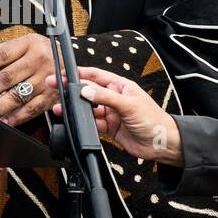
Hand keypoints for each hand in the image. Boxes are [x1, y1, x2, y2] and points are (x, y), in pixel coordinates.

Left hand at [0, 34, 59, 126]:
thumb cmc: (39, 52)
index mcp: (29, 44)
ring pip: (19, 95)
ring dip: (0, 107)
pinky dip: (17, 116)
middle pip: (9, 77)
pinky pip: (32, 108)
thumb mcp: (19, 46)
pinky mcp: (51, 95)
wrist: (68, 60)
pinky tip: (4, 120)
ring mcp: (47, 79)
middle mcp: (39, 60)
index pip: (3, 55)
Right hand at [48, 66, 182, 163]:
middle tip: (55, 87)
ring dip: (74, 108)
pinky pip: (92, 123)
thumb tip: (86, 90)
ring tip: (60, 108)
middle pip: (88, 91)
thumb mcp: (129, 105)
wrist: (162, 143)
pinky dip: (83, 123)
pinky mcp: (110, 128)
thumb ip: (106, 97)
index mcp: (121, 86)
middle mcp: (114, 98)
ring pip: (88, 109)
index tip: (64, 74)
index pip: (95, 76)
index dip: (79, 74)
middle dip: (71, 90)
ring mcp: (111, 113)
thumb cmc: (154, 120)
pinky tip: (75, 122)